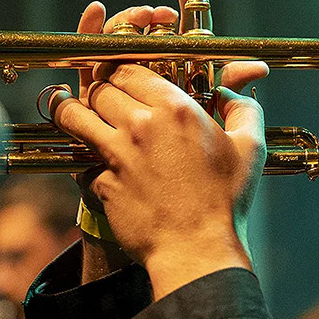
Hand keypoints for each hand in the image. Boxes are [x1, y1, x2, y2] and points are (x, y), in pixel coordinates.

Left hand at [61, 0, 267, 296]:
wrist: (198, 251)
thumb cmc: (226, 201)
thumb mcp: (249, 147)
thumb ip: (242, 107)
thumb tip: (232, 88)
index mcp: (177, 109)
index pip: (131, 68)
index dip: (122, 68)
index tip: (121, 75)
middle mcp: (142, 125)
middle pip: (100, 88)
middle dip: (99, 89)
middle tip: (101, 96)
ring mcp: (118, 155)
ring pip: (74, 116)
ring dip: (70, 111)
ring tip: (68, 110)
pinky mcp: (103, 184)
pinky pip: (78, 160)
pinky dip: (79, 157)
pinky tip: (81, 157)